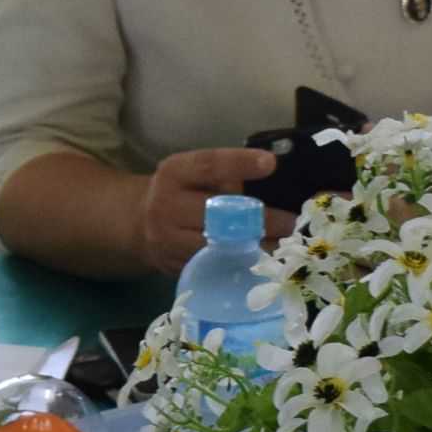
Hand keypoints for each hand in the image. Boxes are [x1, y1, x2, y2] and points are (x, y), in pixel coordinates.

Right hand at [134, 146, 280, 274]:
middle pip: (217, 214)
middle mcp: (166, 207)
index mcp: (174, 173)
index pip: (208, 165)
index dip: (239, 164)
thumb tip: (272, 179)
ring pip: (220, 247)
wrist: (138, 225)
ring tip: (286, 245)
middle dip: (259, 220)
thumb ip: (224, 174)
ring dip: (258, 247)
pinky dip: (244, 264)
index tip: (270, 163)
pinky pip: (216, 267)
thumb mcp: (192, 172)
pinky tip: (265, 261)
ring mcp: (169, 242)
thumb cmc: (181, 191)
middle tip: (292, 222)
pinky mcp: (176, 268)